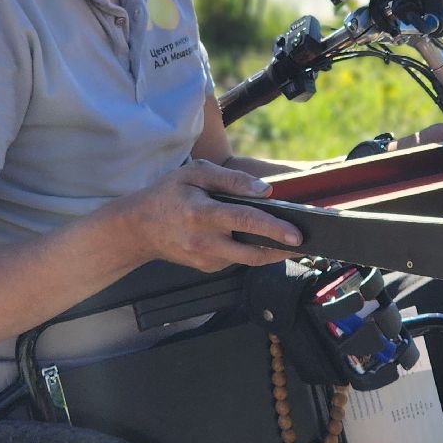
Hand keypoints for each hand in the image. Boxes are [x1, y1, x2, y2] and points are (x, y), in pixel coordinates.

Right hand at [127, 160, 301, 271]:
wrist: (137, 228)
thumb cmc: (168, 194)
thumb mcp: (195, 174)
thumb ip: (230, 180)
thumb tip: (265, 191)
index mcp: (201, 213)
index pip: (245, 221)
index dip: (273, 228)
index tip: (297, 234)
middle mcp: (204, 241)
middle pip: (252, 252)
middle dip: (282, 250)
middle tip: (305, 244)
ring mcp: (205, 259)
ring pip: (247, 259)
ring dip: (270, 252)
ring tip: (290, 241)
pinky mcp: (206, 268)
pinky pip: (235, 259)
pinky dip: (249, 250)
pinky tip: (256, 239)